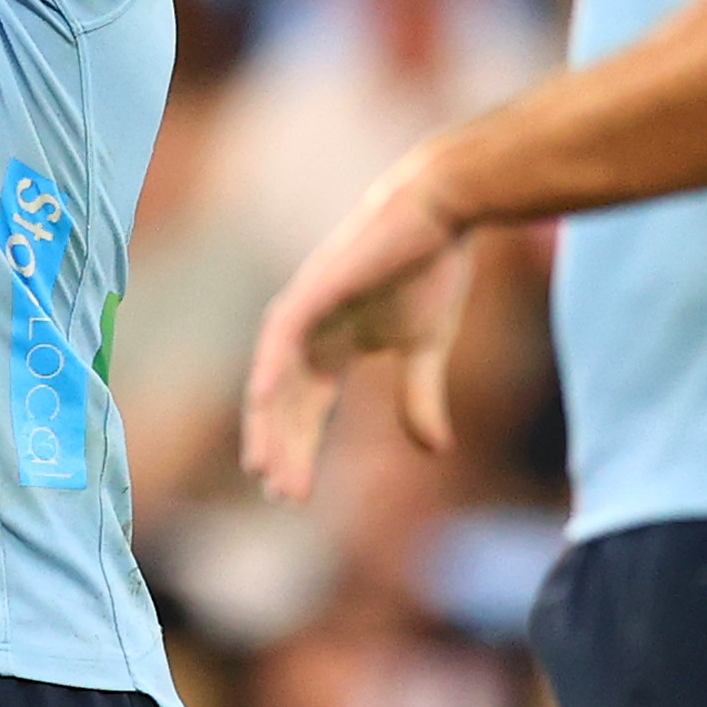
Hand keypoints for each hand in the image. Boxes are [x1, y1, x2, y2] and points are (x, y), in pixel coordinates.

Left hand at [241, 147, 474, 504]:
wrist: (442, 211)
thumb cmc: (434, 268)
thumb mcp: (427, 347)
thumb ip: (419, 396)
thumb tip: (434, 452)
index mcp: (335, 344)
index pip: (308, 407)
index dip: (301, 448)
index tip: (295, 496)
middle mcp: (311, 330)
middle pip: (285, 401)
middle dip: (282, 447)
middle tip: (279, 495)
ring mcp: (308, 307)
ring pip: (275, 377)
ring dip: (270, 423)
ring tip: (266, 469)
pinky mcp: (314, 288)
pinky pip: (281, 336)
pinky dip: (271, 371)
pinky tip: (263, 404)